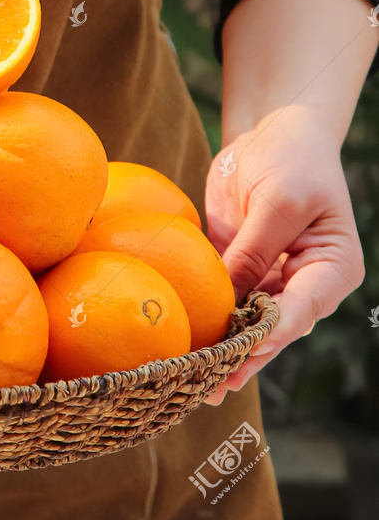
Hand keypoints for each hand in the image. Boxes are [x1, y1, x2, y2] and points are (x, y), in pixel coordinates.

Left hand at [203, 106, 364, 403]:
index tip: (240, 356)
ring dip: (223, 348)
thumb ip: (255, 250)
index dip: (269, 337)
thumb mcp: (279, 201)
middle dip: (243, 357)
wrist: (273, 132)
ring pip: (247, 322)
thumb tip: (228, 297)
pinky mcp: (241, 267)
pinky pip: (224, 299)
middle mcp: (304, 282)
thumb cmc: (291, 160)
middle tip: (210, 387)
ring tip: (194, 383)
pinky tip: (188, 343)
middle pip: (273, 329)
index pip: (300, 311)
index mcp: (331, 269)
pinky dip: (209, 320)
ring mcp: (272, 278)